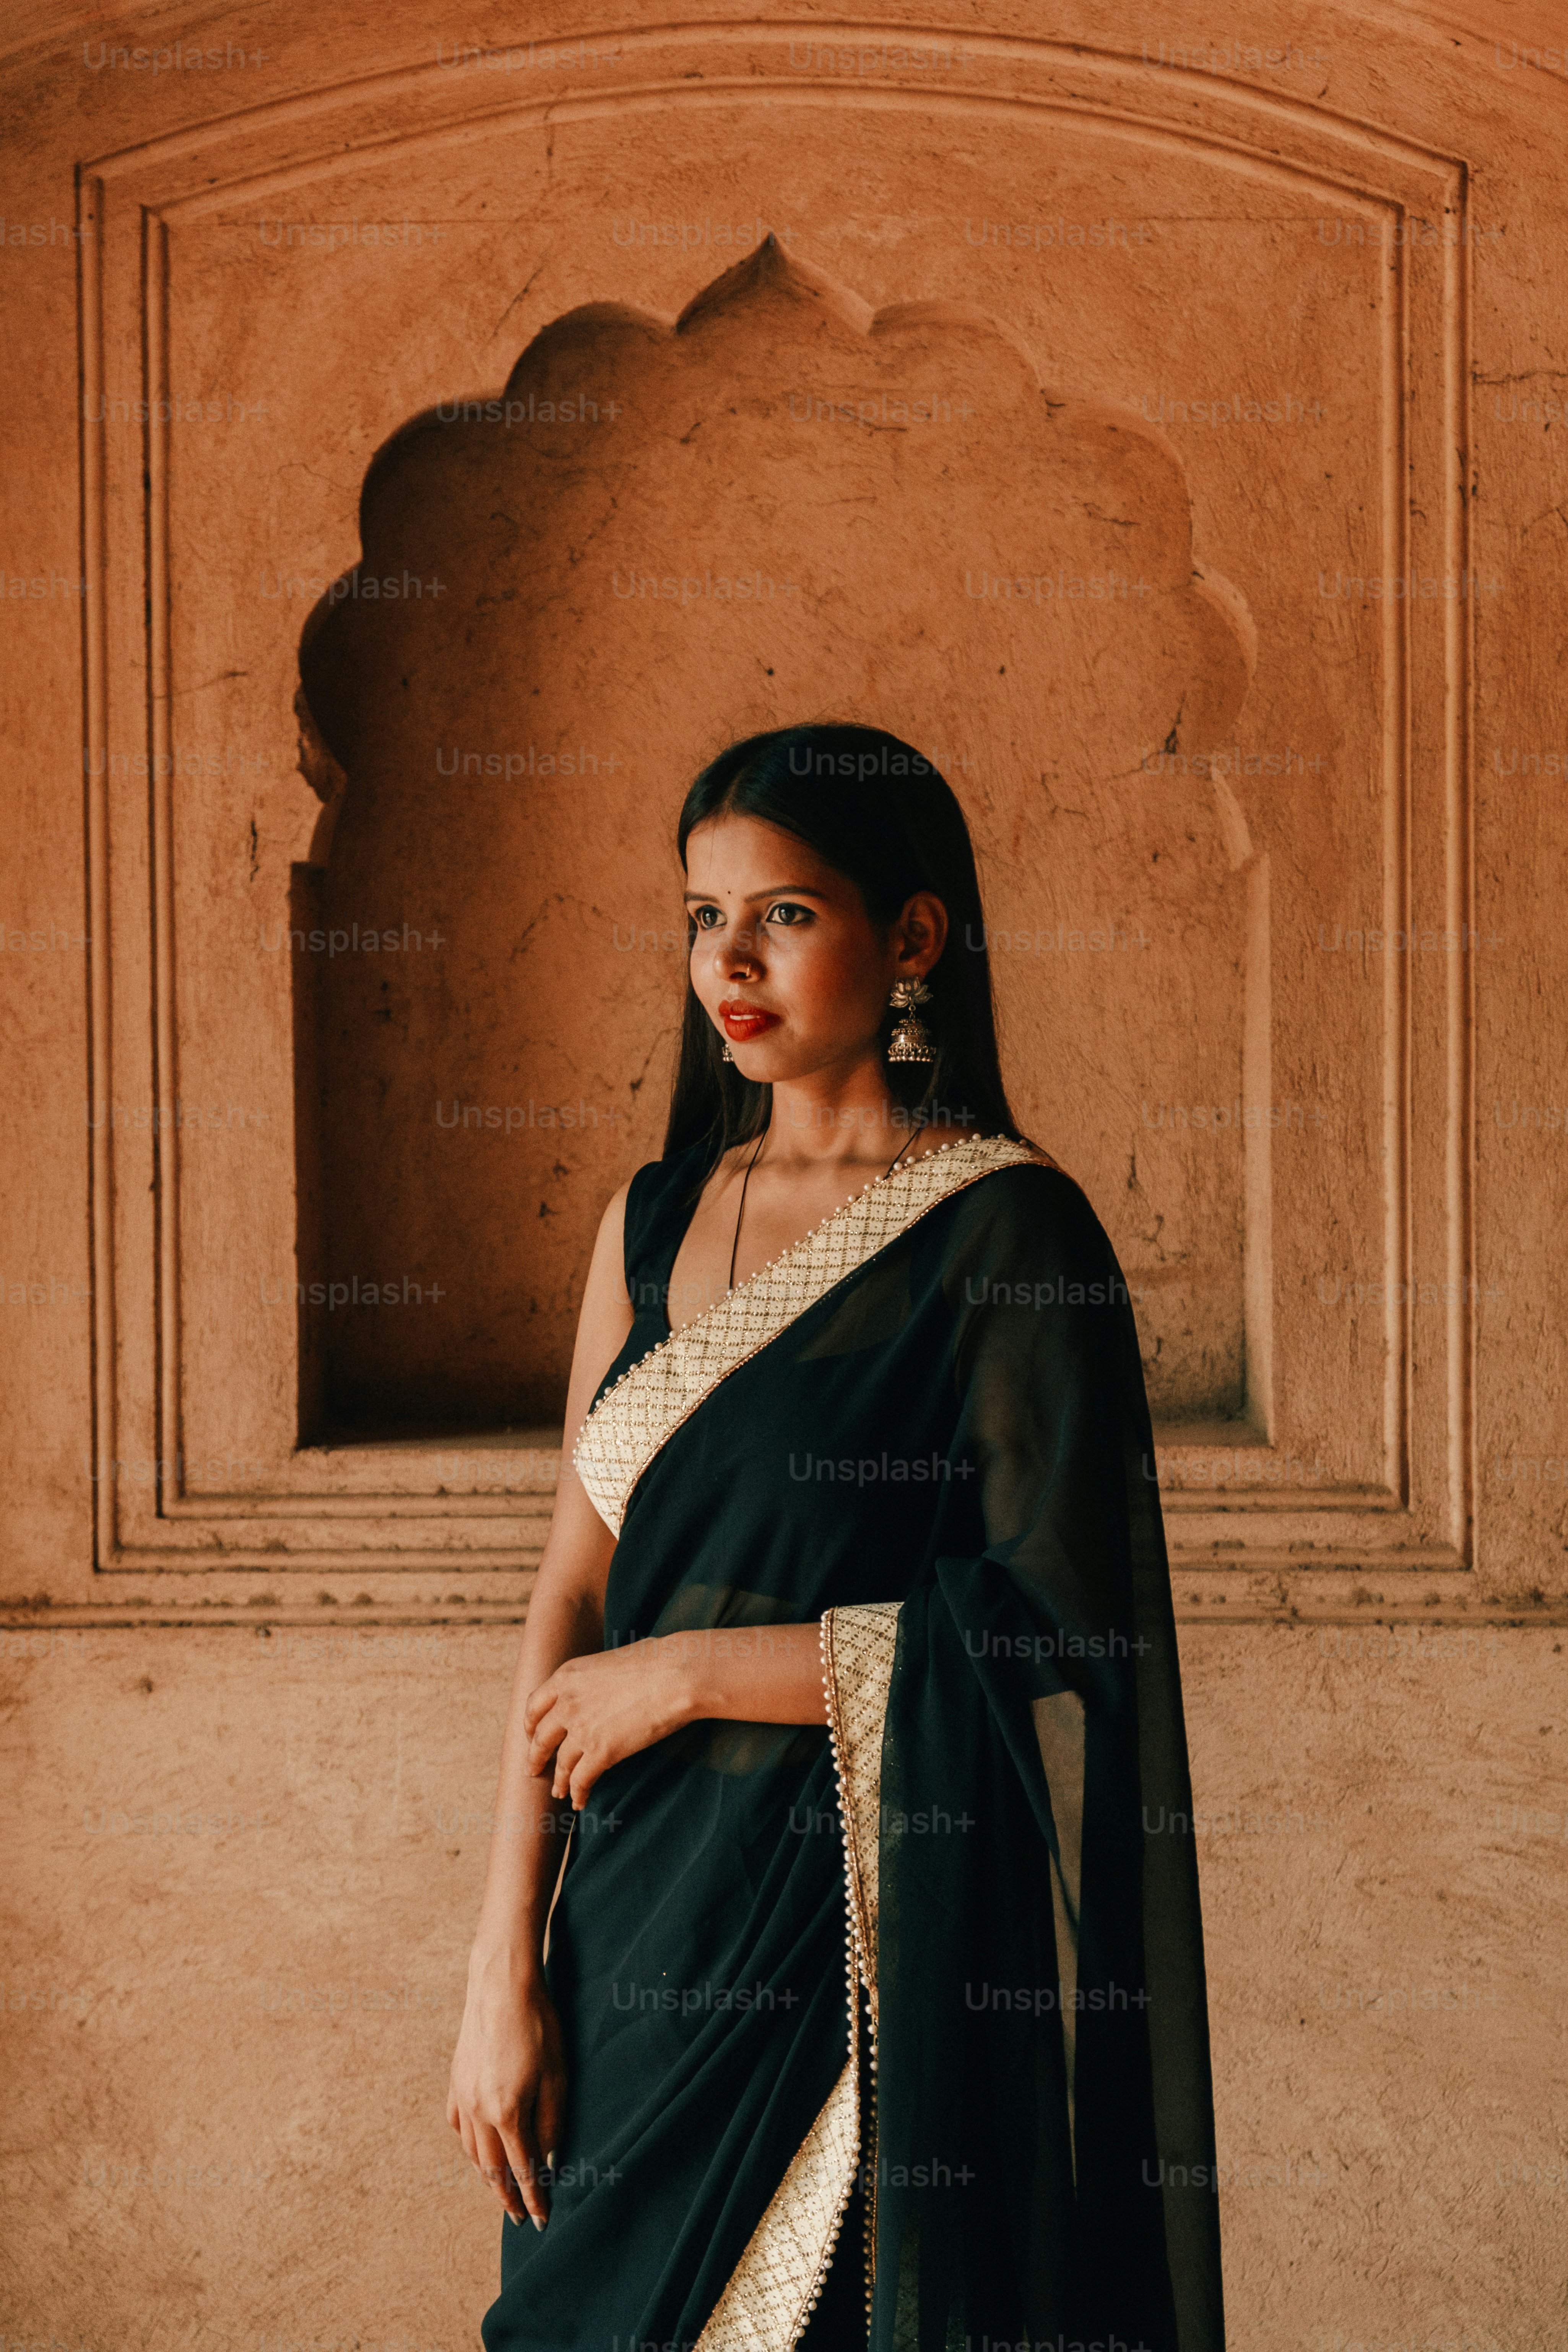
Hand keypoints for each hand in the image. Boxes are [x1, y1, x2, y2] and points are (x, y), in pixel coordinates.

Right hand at [447, 1951, 565, 2229]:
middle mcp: (478, 2111)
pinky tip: (478, 2153)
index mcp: (507, 2112)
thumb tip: (549, 2161)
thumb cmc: (537, 2025)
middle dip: (506, 2197)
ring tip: (500, 2192)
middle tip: (518, 2218)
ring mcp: (462, 2097)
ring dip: (487, 2178)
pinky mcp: (454, 2083)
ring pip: (472, 2153)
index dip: (532, 2198)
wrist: (500, 1985)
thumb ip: (552, 2122)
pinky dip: (470, 2149)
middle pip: (491, 2170)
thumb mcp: (557, 2075)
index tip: (540, 2220)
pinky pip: (459, 2129)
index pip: (521, 2170)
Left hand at [523, 1638, 697, 1808]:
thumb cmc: (655, 1661)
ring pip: (561, 1764)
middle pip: (540, 1738)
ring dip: (558, 1781)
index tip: (532, 1735)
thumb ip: (594, 1680)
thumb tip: (600, 1689)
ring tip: (558, 1792)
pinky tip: (579, 1801)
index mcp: (566, 1676)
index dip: (531, 1725)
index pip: (534, 1705)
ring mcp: (581, 1729)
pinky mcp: (601, 1752)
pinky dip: (578, 1793)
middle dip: (536, 1757)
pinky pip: (580, 1780)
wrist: (676, 1675)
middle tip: (534, 1769)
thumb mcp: (610, 1661)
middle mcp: (566, 1703)